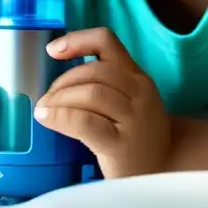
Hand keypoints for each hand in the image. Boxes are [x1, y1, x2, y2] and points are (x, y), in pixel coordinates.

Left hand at [36, 27, 170, 178]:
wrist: (163, 167)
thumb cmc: (136, 133)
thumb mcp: (128, 100)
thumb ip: (103, 84)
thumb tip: (55, 82)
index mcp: (137, 76)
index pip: (107, 42)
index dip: (77, 40)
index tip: (53, 50)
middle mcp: (139, 92)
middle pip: (93, 72)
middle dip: (62, 83)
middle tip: (46, 99)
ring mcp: (133, 118)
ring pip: (90, 93)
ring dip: (59, 100)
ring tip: (44, 110)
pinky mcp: (121, 144)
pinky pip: (85, 122)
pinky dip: (61, 117)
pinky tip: (47, 120)